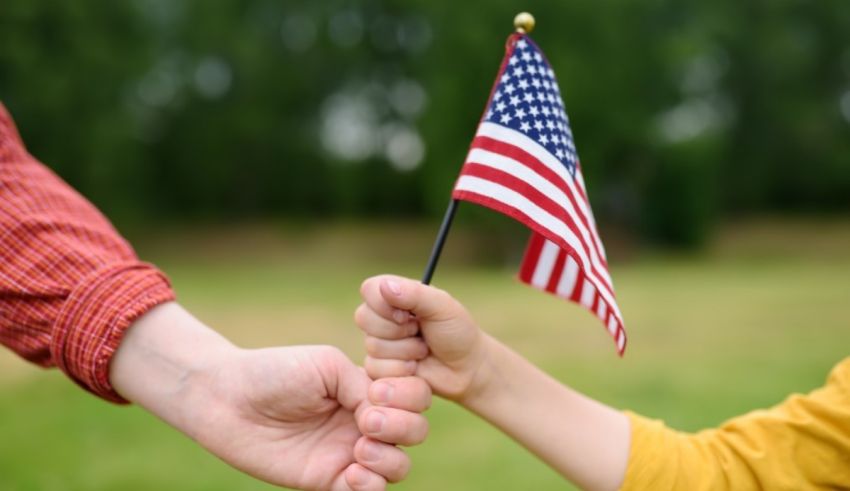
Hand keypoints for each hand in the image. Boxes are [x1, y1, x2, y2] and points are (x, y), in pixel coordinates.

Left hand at [111, 302, 431, 490]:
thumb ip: (363, 386)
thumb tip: (383, 415)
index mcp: (367, 389)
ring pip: (398, 466)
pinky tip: (350, 473)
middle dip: (403, 427)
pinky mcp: (328, 481)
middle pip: (415, 431)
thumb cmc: (276, 372)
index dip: (408, 396)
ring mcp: (348, 452)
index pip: (414, 396)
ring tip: (360, 450)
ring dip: (390, 459)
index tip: (380, 392)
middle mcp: (363, 421)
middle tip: (368, 422)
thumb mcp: (328, 365)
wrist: (228, 399)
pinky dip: (370, 486)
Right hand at [355, 275, 492, 402]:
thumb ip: (415, 293)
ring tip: (423, 350)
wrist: (466, 369)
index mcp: (395, 294)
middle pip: (364, 318)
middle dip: (398, 331)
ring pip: (372, 346)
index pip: (369, 290)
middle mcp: (383, 316)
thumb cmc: (457, 332)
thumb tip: (385, 286)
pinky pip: (376, 368)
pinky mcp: (379, 367)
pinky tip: (416, 366)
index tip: (408, 314)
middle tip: (420, 332)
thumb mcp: (442, 307)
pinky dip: (401, 369)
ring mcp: (379, 342)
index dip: (384, 304)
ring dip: (404, 351)